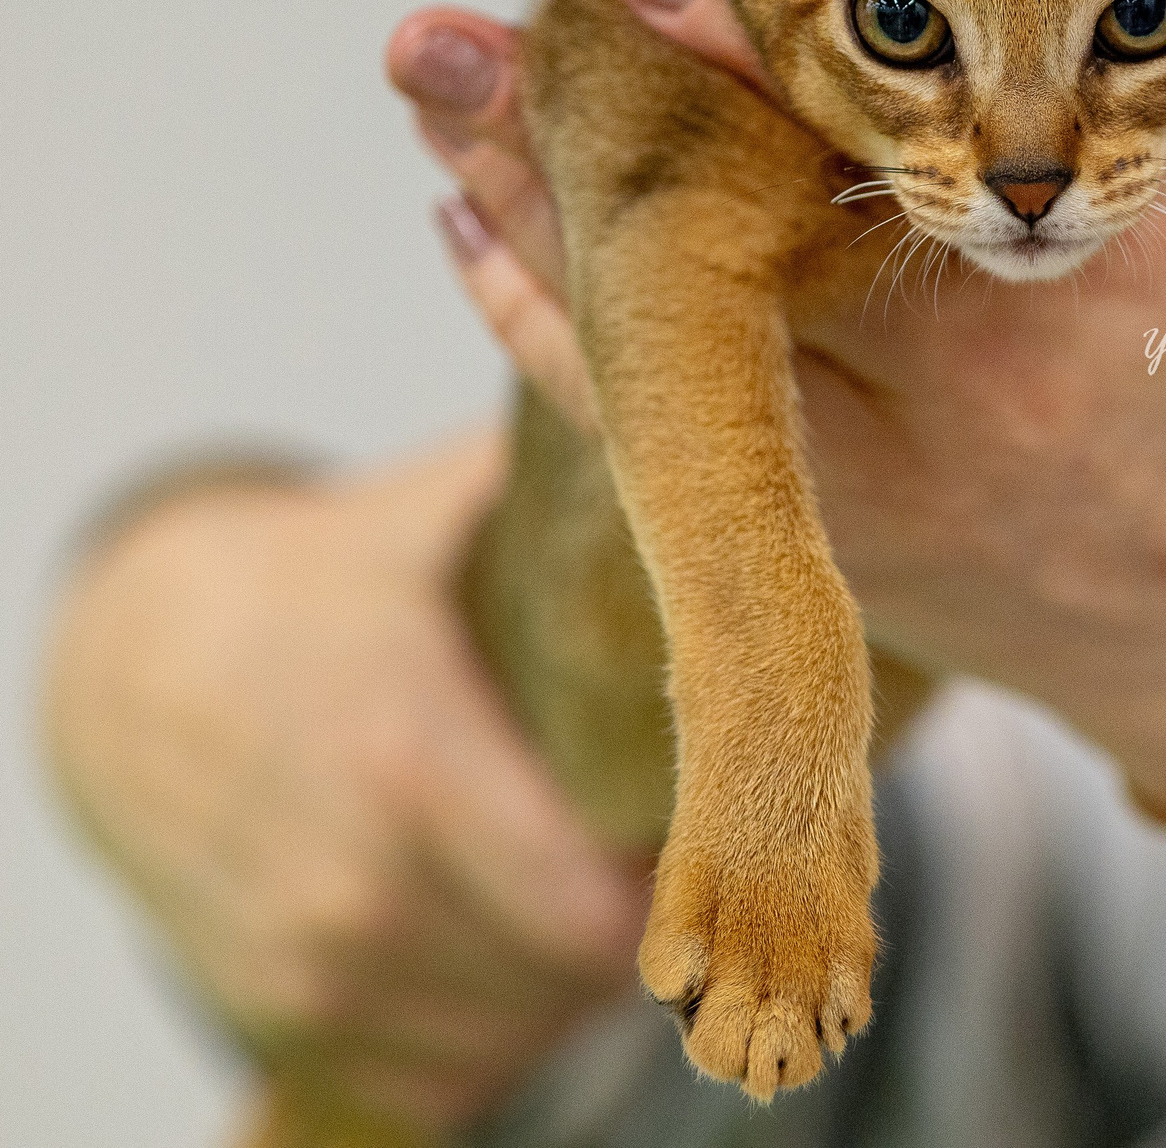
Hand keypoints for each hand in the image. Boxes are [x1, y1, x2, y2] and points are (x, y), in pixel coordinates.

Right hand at [41, 433, 648, 1128]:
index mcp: (404, 759)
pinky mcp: (285, 1020)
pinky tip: (513, 933)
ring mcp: (311, 968)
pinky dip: (496, 1021)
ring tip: (595, 879)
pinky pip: (445, 1068)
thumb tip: (691, 409)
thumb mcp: (438, 513)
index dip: (678, 875)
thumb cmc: (331, 583)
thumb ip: (571, 457)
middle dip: (640, 918)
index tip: (715, 818)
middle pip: (571, 974)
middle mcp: (350, 886)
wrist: (139, 670)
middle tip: (674, 848)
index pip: (594, 907)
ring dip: (571, 975)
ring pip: (516, 1029)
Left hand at [387, 0, 1165, 818]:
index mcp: (1092, 277)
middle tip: (452, 32)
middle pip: (743, 231)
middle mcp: (974, 387)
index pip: (892, 139)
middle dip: (603, 110)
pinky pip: (661, 441)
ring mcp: (890, 490)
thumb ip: (1086, 105)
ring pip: (672, 336)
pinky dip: (553, 322)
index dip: (746, 56)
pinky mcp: (834, 556)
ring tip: (430, 71)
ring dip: (534, 197)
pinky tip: (470, 218)